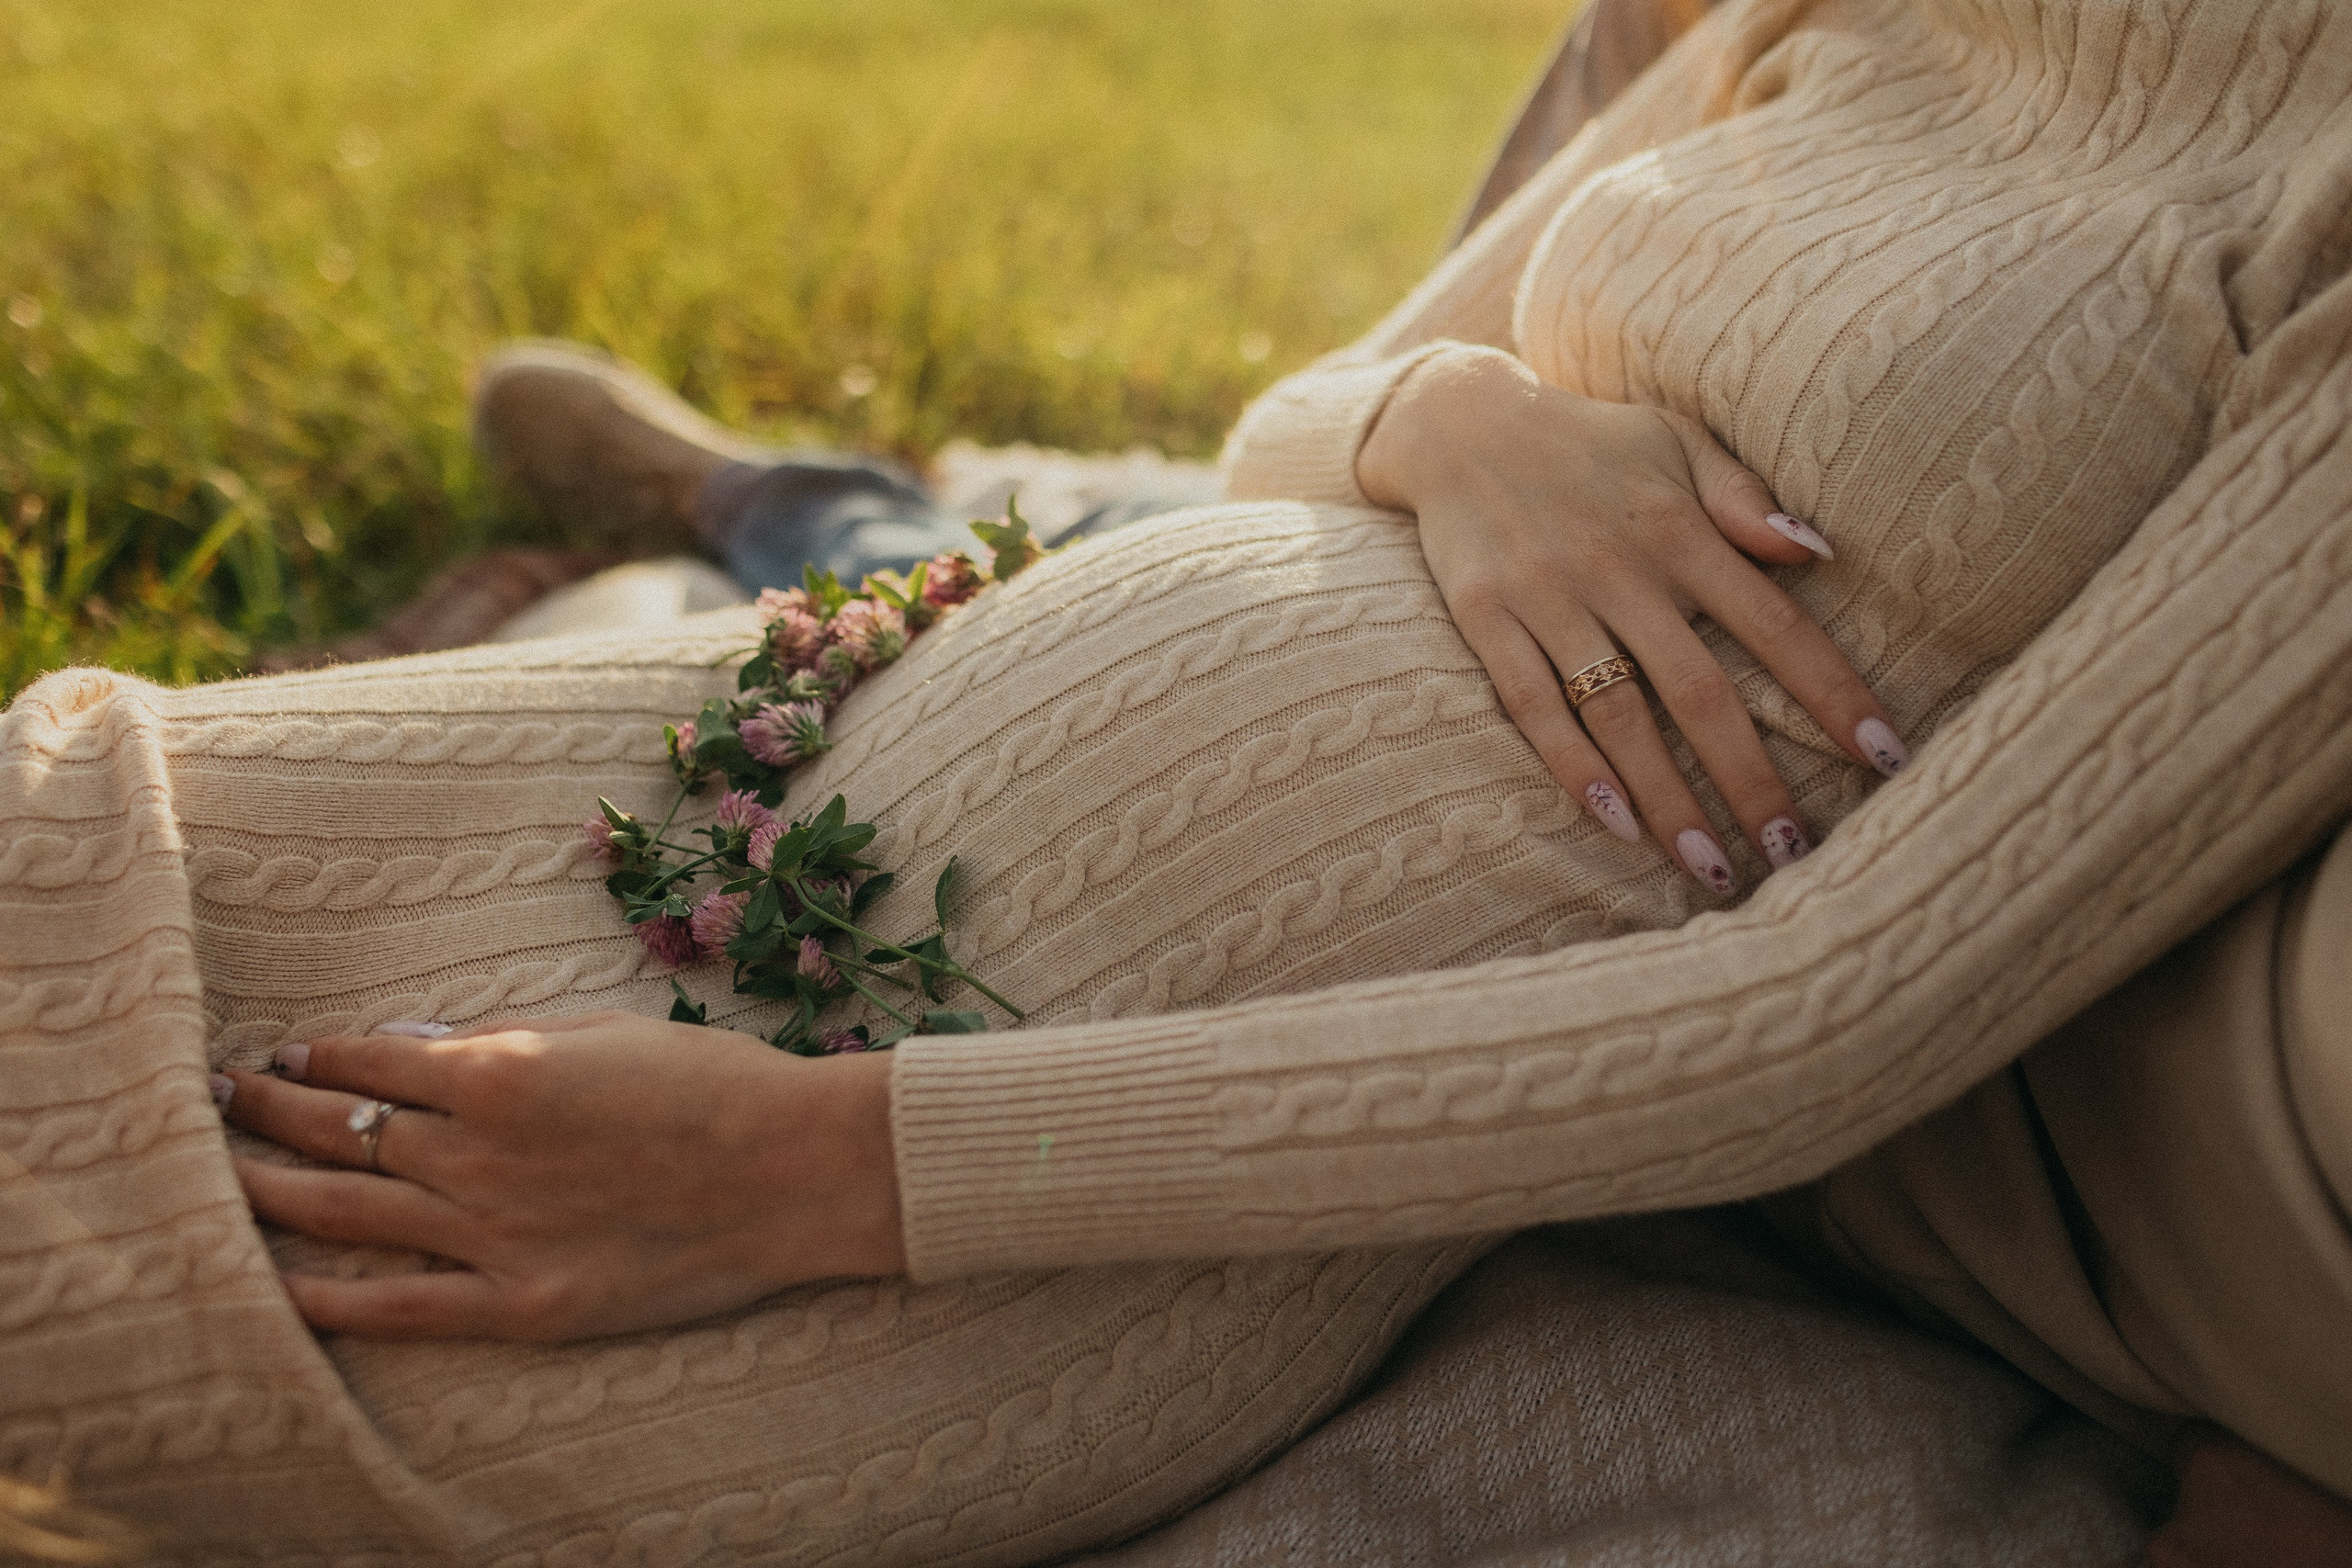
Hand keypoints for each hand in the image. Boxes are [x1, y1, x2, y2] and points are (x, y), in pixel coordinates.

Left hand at [212, 1013, 904, 1340]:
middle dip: (265, 1110)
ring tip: (219, 1174)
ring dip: (268, 1188)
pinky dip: (330, 1300)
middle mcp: (475, 1153)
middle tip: (215, 1100)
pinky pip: (400, 1308)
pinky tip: (278, 1285)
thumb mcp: (604, 1032)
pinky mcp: (521, 1304)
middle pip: (338, 1130)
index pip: (369, 1060)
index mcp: (499, 1072)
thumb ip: (501, 1040)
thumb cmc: (713, 1084)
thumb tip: (411, 1046)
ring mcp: (491, 1234)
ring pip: (345, 1211)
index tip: (282, 1057)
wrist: (795, 1169)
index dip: (315, 1057)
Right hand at [1359, 345, 1905, 889]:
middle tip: (1796, 855)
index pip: (1775, 626)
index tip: (1888, 759)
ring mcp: (1548, 598)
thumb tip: (1819, 551)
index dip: (1833, 694)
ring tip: (1712, 868)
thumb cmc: (1590, 442)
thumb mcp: (1676, 441)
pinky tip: (1615, 822)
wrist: (1459, 421)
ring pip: (1617, 715)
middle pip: (1699, 693)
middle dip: (1752, 781)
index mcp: (1678, 529)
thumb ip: (1745, 496)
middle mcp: (1618, 569)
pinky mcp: (1487, 620)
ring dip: (1668, 798)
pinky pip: (1531, 705)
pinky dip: (1572, 766)